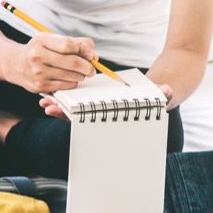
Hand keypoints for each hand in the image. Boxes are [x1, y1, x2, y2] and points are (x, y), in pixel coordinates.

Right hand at [8, 33, 97, 93]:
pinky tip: (69, 78)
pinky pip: (66, 86)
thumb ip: (76, 43)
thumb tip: (93, 55)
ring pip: (72, 76)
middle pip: (72, 62)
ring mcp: (38, 72)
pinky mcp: (40, 86)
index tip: (89, 55)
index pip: (68, 45)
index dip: (83, 50)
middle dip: (87, 67)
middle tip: (92, 69)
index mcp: (40, 40)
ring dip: (81, 76)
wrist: (15, 64)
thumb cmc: (40, 50)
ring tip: (80, 73)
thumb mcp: (53, 40)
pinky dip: (73, 83)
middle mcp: (37, 56)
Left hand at [39, 82, 176, 120]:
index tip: (64, 114)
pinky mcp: (100, 101)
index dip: (78, 118)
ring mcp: (102, 110)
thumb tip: (166, 90)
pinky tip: (55, 94)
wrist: (161, 92)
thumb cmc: (159, 97)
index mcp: (116, 118)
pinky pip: (81, 102)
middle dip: (64, 113)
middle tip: (49, 108)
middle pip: (81, 118)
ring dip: (62, 106)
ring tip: (46, 101)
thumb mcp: (162, 96)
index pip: (95, 122)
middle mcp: (108, 117)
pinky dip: (68, 99)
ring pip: (78, 111)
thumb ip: (164, 95)